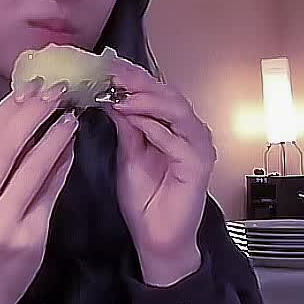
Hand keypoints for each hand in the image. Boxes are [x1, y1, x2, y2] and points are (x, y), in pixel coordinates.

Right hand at [0, 80, 76, 303]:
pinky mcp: (28, 239)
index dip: (6, 111)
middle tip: (55, 91)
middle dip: (32, 115)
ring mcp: (0, 225)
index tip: (29, 86)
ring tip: (69, 116)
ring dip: (53, 137)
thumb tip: (22, 111)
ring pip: (31, 168)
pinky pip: (48, 192)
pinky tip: (70, 148)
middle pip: (3, 149)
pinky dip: (60, 166)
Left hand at [104, 59, 216, 286]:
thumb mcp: (128, 153)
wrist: (157, 238)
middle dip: (138, 83)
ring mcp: (197, 147)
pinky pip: (177, 140)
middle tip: (110, 74)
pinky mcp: (198, 165)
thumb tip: (111, 94)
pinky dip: (155, 127)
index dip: (132, 77)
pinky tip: (134, 118)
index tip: (104, 66)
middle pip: (168, 94)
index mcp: (173, 126)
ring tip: (120, 94)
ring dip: (146, 100)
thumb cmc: (145, 199)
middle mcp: (190, 131)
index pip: (155, 92)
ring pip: (176, 111)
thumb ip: (126, 125)